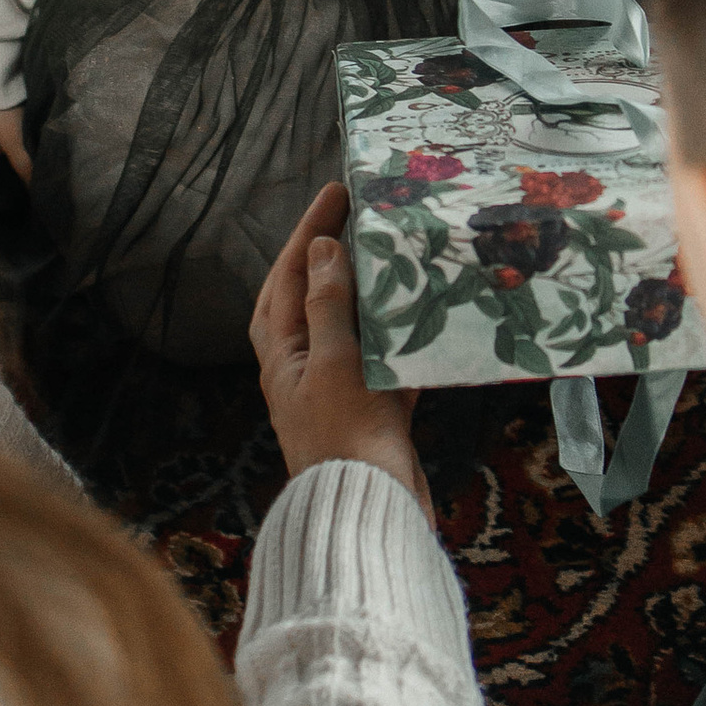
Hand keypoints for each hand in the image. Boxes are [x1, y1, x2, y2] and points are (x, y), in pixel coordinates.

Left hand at [251, 183, 430, 519]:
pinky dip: (400, 338)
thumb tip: (323, 249)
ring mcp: (337, 391)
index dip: (311, 231)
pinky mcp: (372, 414)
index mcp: (282, 354)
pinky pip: (384, 363)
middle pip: (312, 297)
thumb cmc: (346, 437)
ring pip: (351, 327)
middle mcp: (303, 369)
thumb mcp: (334, 361)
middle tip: (359, 213)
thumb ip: (328, 304)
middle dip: (332, 254)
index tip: (336, 192)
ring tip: (394, 253)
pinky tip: (423, 317)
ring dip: (370, 292)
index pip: (290, 275)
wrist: (371, 514)